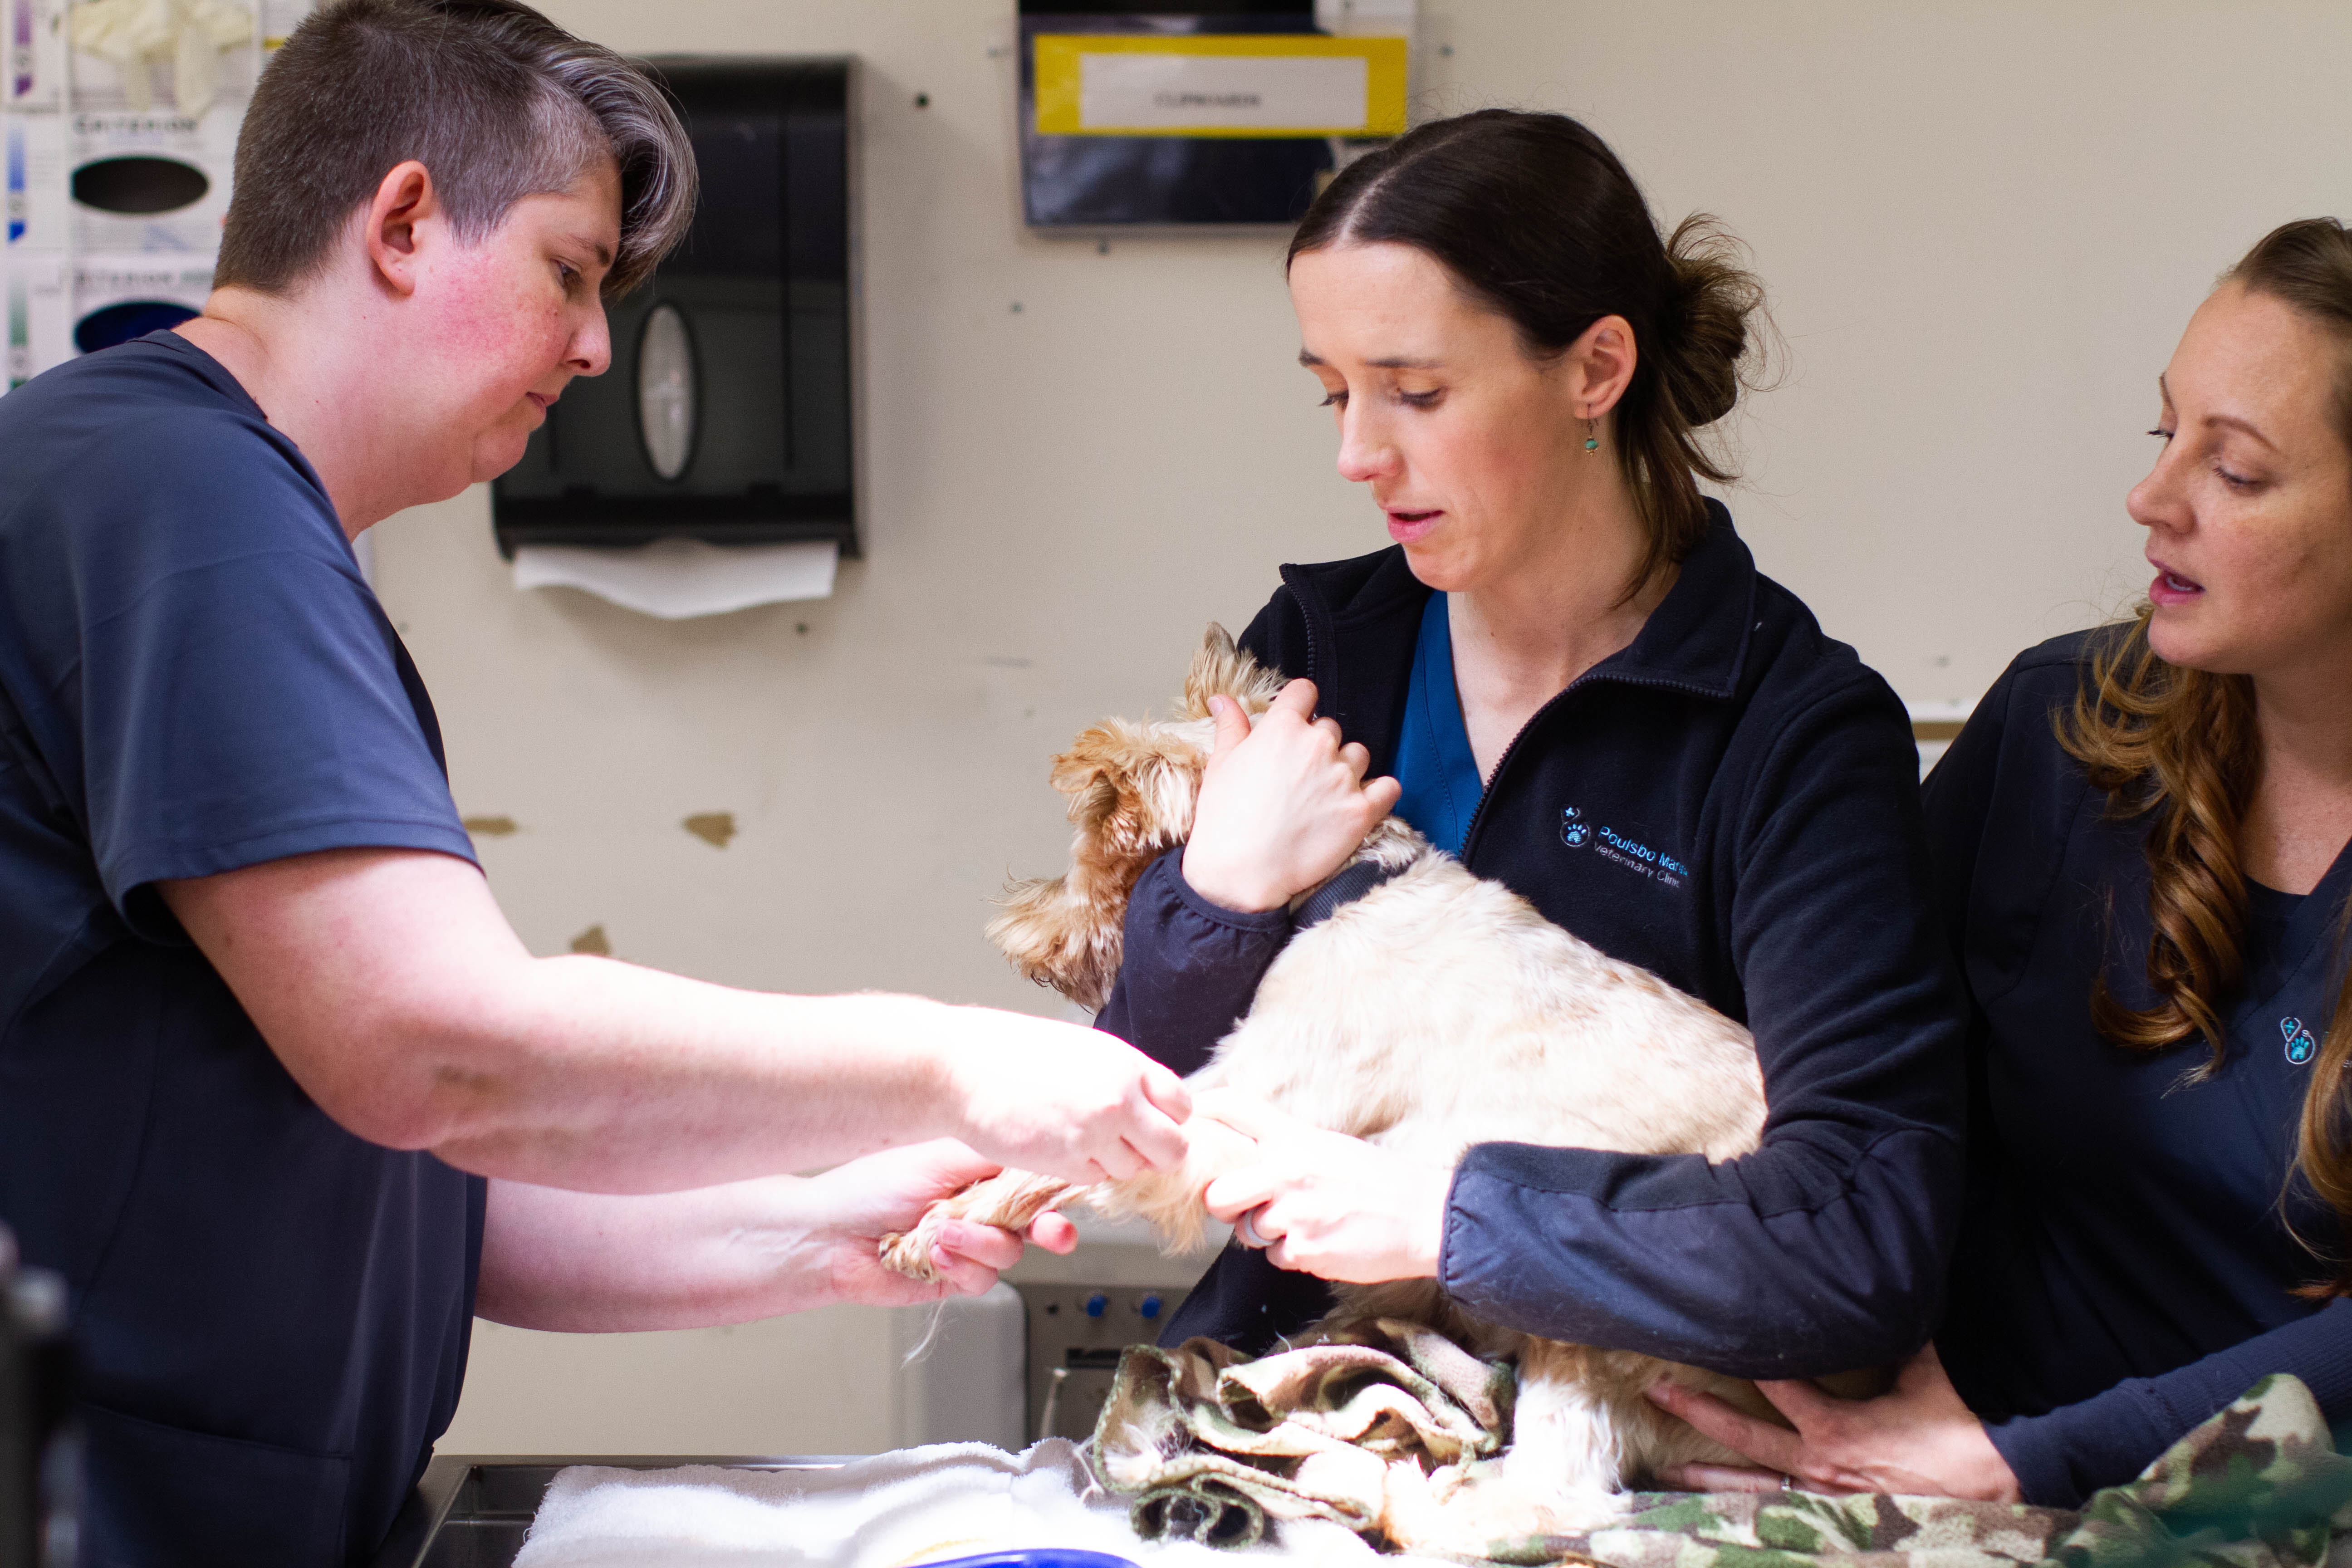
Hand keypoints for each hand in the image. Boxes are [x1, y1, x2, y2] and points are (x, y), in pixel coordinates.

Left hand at [802, 1140, 1078, 1307]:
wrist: (831, 1235)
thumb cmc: (873, 1185)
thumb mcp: (941, 1155)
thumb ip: (994, 1156)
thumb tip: (1042, 1151)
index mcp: (979, 1171)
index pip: (1032, 1178)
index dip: (1053, 1187)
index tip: (1066, 1192)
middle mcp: (978, 1207)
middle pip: (1035, 1219)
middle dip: (1050, 1227)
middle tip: (1056, 1232)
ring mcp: (968, 1243)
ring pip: (1010, 1252)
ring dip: (982, 1242)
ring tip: (945, 1232)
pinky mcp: (954, 1277)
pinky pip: (983, 1279)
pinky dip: (961, 1266)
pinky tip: (933, 1253)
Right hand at [944, 1011, 1191, 1184]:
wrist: (958, 1069)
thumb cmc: (1009, 1053)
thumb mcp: (1079, 1049)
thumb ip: (1117, 1076)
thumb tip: (1145, 1103)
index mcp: (1125, 1062)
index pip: (1180, 1104)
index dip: (1168, 1118)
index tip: (1152, 1122)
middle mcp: (1119, 1098)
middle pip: (1173, 1148)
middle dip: (1157, 1153)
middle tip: (1131, 1148)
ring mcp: (1095, 1133)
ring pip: (1134, 1169)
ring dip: (1114, 1162)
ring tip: (1080, 1139)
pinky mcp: (1067, 1162)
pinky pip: (1095, 1179)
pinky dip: (1082, 1171)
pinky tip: (1056, 1146)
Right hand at [1180, 680, 1402, 912]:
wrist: (1241, 873)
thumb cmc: (1224, 820)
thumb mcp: (1220, 764)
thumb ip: (1231, 727)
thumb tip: (1222, 700)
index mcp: (1282, 728)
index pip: (1304, 692)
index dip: (1299, 704)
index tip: (1295, 719)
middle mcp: (1317, 746)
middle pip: (1330, 728)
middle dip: (1317, 745)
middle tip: (1299, 775)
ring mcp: (1343, 778)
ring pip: (1358, 754)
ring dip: (1346, 767)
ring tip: (1323, 793)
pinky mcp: (1361, 811)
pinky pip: (1388, 787)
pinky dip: (1379, 791)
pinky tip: (1362, 801)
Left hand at [1195, 1093, 1449, 1282]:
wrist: (1424, 1217)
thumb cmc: (1378, 1182)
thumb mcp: (1328, 1147)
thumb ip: (1284, 1147)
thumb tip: (1243, 1156)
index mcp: (1295, 1137)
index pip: (1235, 1108)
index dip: (1202, 1109)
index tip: (1189, 1118)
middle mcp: (1288, 1170)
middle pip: (1217, 1192)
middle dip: (1226, 1206)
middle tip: (1248, 1207)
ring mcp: (1294, 1213)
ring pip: (1247, 1232)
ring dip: (1267, 1234)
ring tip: (1306, 1222)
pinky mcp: (1305, 1249)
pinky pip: (1275, 1257)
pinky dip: (1292, 1254)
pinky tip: (1322, 1240)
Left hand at [1645, 1343, 2021, 1500]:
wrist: (2003, 1486)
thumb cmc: (1964, 1430)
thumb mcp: (1927, 1374)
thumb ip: (1892, 1337)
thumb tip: (1876, 1292)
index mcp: (1839, 1429)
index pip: (1777, 1385)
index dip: (1743, 1357)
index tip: (1706, 1335)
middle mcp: (1822, 1467)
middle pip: (1745, 1436)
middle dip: (1698, 1413)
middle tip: (1657, 1393)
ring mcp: (1827, 1498)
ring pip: (1755, 1486)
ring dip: (1709, 1479)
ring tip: (1665, 1474)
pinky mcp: (1839, 1519)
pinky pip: (1783, 1513)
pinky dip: (1750, 1510)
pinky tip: (1720, 1517)